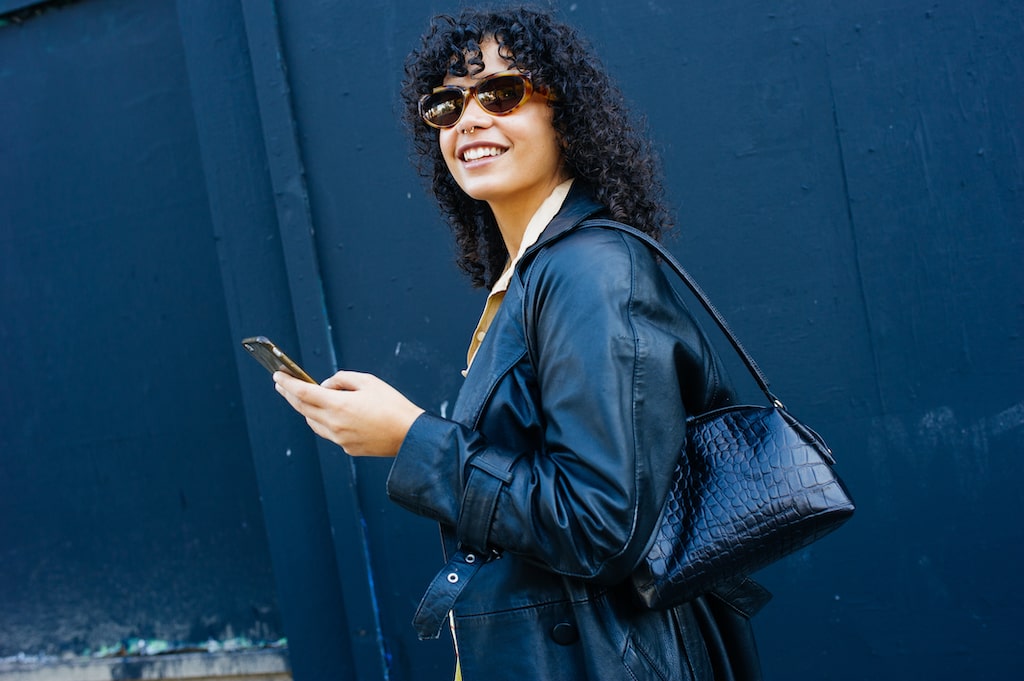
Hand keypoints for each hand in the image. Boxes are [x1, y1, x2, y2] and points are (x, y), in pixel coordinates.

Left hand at [273, 370, 424, 456]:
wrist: (410, 435)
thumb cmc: (392, 404)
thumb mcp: (368, 381)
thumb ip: (342, 379)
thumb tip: (326, 386)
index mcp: (338, 405)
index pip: (303, 392)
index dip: (288, 383)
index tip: (277, 376)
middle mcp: (334, 424)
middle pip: (303, 408)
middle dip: (290, 395)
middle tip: (281, 384)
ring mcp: (339, 439)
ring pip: (313, 422)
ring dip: (305, 409)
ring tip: (303, 398)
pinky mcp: (347, 448)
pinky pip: (328, 432)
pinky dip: (323, 420)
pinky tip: (327, 414)